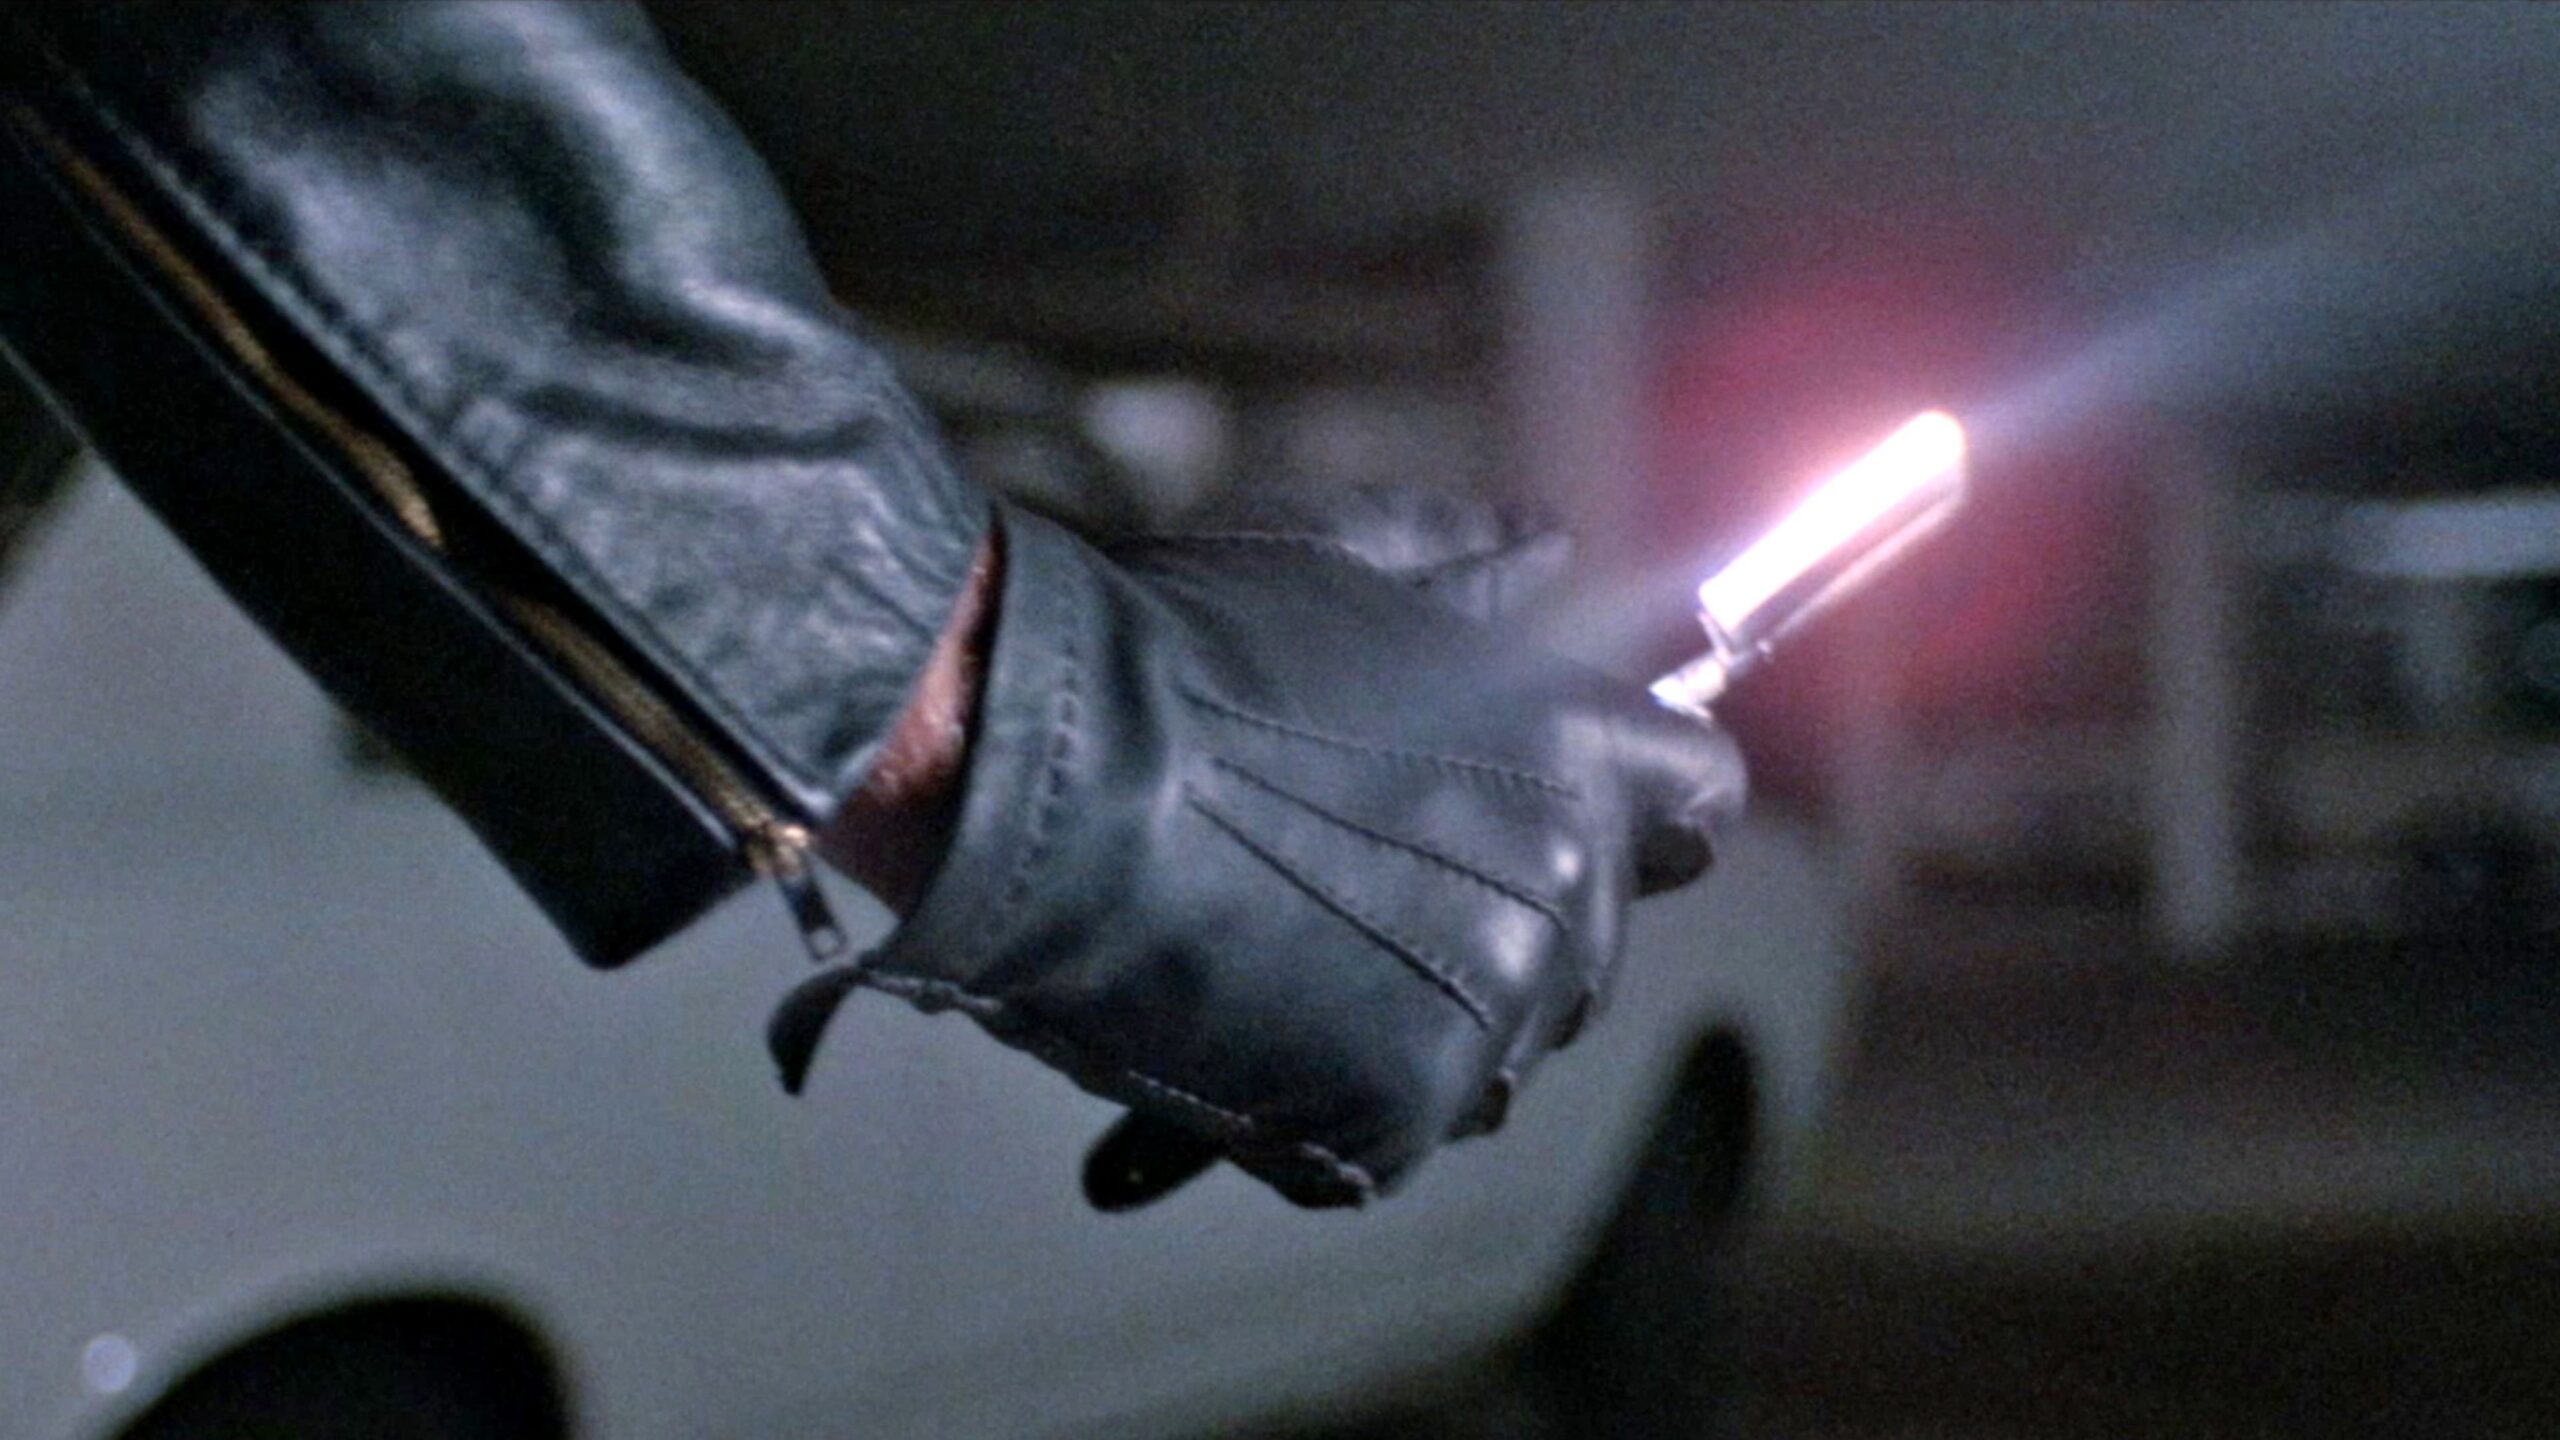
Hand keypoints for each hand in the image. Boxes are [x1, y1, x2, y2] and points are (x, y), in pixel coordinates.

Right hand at [772, 490, 1743, 1207]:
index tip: (1557, 803)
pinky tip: (1256, 1014)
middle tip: (1368, 875)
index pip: (1697, 797)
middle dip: (1513, 910)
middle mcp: (1559, 892)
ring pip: (1507, 1040)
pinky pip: (1408, 1121)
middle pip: (1598, 935)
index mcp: (1572, 752)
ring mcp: (1480, 1017)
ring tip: (1298, 945)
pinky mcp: (1391, 1115)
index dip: (1631, 798)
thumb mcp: (1330, 558)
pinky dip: (1343, 1090)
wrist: (1034, 772)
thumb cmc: (1174, 645)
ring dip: (1433, 1008)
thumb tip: (1545, 546)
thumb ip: (1464, 557)